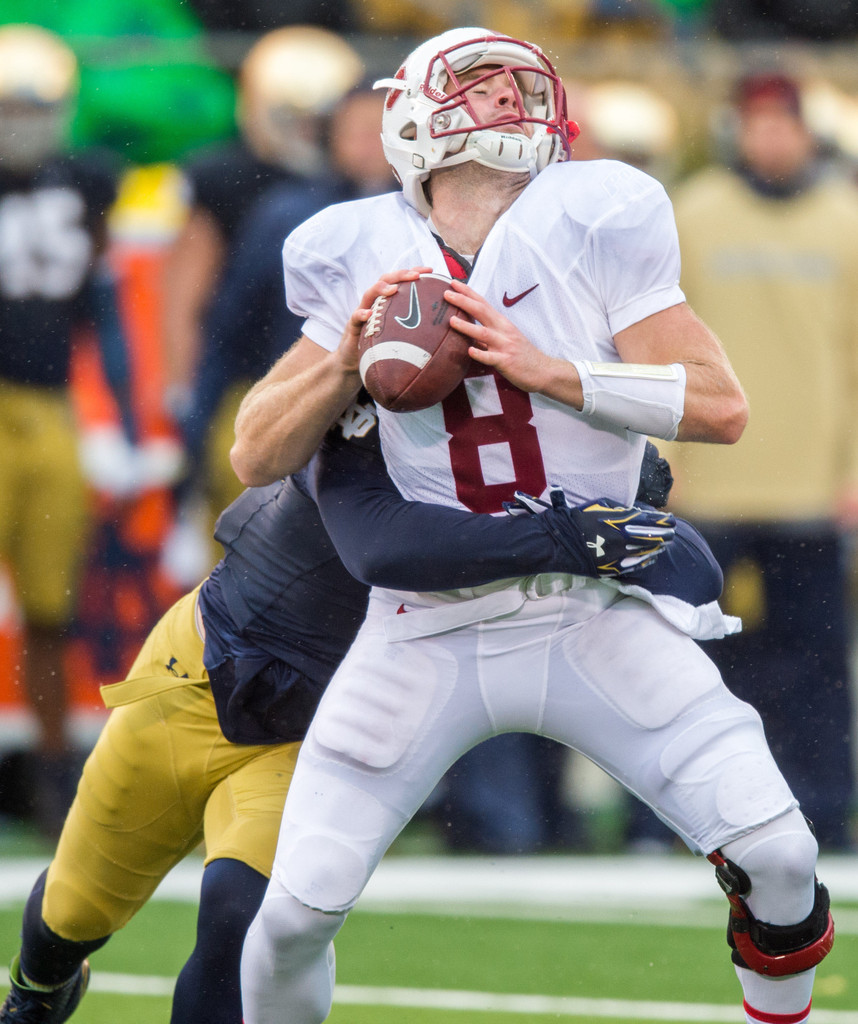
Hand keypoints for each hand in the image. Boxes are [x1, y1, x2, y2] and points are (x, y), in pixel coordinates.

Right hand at [340, 266, 433, 371]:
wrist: (355, 361)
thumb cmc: (381, 346)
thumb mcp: (401, 334)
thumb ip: (416, 327)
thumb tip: (444, 329)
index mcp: (387, 301)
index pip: (400, 281)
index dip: (413, 272)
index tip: (430, 270)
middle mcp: (374, 302)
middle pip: (385, 280)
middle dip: (400, 275)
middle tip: (416, 276)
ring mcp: (362, 312)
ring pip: (369, 294)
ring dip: (381, 289)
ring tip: (393, 289)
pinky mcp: (352, 326)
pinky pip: (355, 317)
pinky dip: (362, 314)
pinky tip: (369, 314)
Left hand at [444, 279, 558, 392]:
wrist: (542, 370)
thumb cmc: (521, 355)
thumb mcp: (504, 339)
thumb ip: (485, 335)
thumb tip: (466, 331)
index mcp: (501, 323)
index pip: (482, 303)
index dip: (468, 292)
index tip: (453, 283)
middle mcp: (503, 330)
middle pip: (482, 312)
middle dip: (464, 302)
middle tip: (447, 294)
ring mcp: (505, 345)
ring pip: (483, 333)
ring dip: (467, 326)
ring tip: (451, 321)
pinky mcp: (506, 362)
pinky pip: (491, 357)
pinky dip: (480, 354)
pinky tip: (469, 351)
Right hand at [505, 487, 675, 576]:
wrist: (559, 541)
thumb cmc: (578, 519)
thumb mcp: (601, 505)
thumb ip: (622, 509)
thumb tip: (640, 513)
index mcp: (620, 521)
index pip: (651, 522)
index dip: (665, 521)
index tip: (671, 519)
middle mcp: (622, 539)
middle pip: (653, 539)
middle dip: (666, 535)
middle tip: (672, 533)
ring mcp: (618, 556)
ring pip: (647, 553)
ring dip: (658, 548)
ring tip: (664, 544)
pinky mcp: (612, 568)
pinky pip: (635, 566)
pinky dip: (646, 561)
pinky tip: (651, 557)